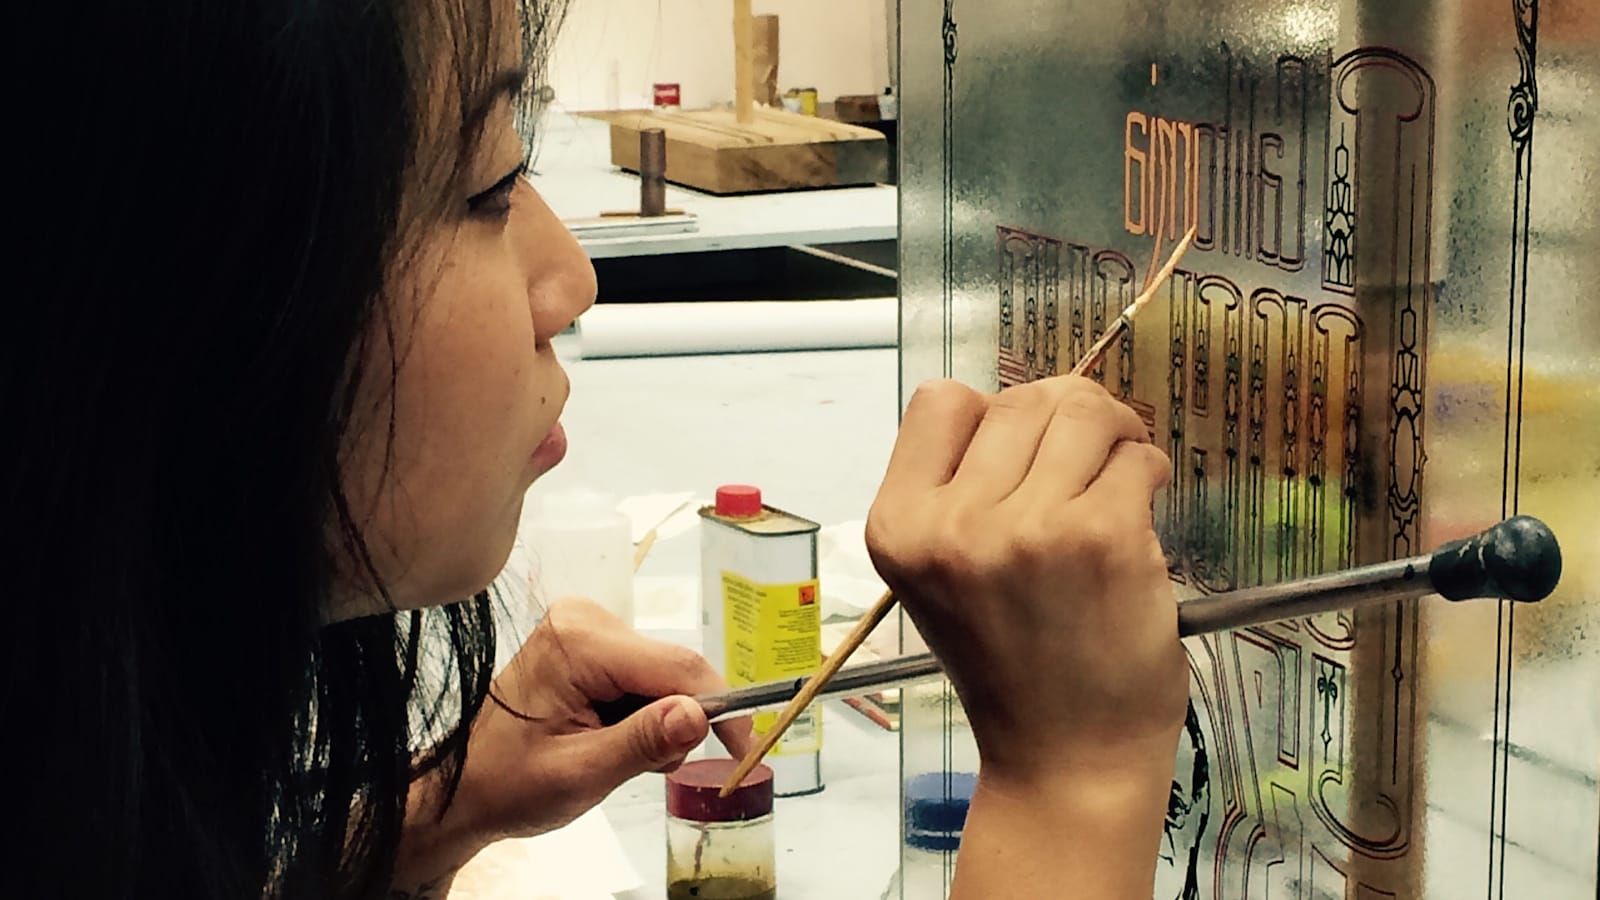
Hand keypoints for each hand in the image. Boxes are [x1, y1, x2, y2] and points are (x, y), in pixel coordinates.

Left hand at [396, 600, 752, 881]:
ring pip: (664, 675)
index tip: (745, 747)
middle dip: (678, 721)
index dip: (719, 707)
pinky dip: (643, 713)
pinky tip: (612, 736)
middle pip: (674, 668)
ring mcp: (587, 628)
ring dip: (659, 722)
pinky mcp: (591, 643)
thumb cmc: (510, 783)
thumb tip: (699, 714)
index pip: (676, 665)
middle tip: (650, 767)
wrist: (467, 786)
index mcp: (579, 641)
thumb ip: (642, 741)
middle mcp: (584, 620)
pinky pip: (645, 676)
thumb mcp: (580, 773)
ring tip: (615, 754)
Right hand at [865, 377, 1185, 782]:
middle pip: (1019, 399)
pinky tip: (1140, 514)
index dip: (989, 417)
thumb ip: (959, 492)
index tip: (1022, 454)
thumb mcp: (940, 575)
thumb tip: (1031, 410)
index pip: (940, 401)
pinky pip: (1136, 459)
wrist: (1065, 757)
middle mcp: (952, 523)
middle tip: (1090, 462)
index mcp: (898, 527)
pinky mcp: (1101, 538)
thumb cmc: (1013, 666)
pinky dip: (1148, 473)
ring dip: (1114, 435)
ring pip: (1082, 411)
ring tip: (1119, 478)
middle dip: (1066, 419)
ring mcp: (1027, 528)